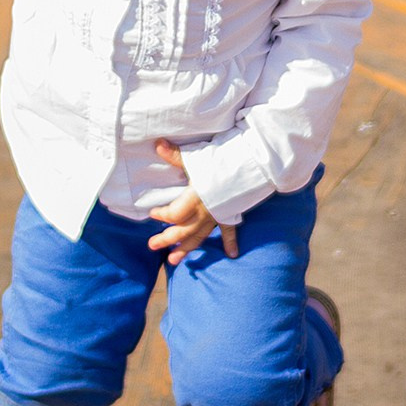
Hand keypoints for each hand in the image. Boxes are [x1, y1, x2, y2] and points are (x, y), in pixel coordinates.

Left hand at [147, 139, 238, 264]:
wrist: (254, 165)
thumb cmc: (224, 161)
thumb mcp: (198, 158)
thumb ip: (176, 156)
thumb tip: (158, 144)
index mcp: (195, 198)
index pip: (174, 214)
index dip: (162, 215)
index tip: (152, 213)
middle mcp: (206, 211)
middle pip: (183, 230)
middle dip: (167, 239)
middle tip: (151, 246)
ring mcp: (219, 215)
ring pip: (200, 236)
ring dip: (186, 248)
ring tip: (173, 261)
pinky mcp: (231, 213)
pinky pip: (230, 231)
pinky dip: (230, 242)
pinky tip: (231, 254)